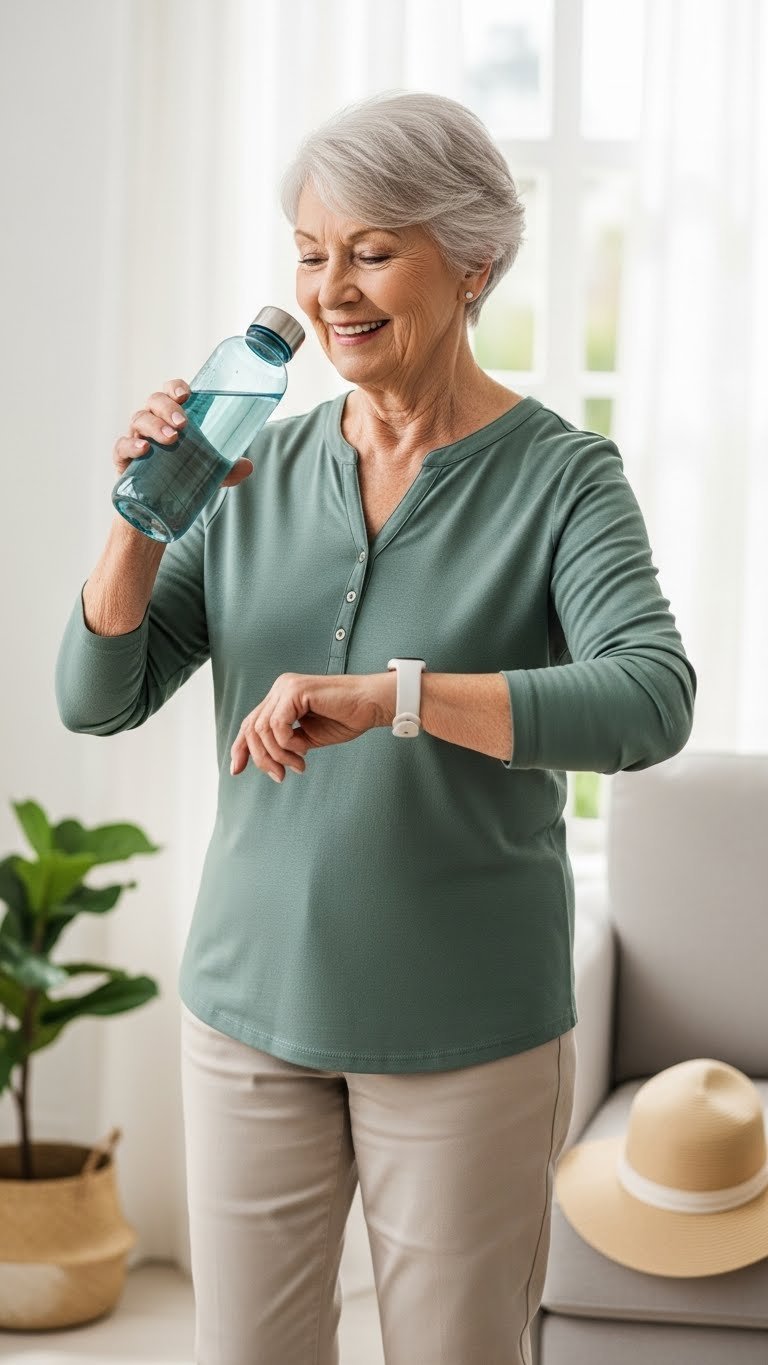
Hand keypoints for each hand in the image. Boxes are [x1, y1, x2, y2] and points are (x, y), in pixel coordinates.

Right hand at [113, 378, 253, 486]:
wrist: (157, 506)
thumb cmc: (182, 476)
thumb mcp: (208, 472)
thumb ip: (227, 469)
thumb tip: (247, 466)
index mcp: (172, 417)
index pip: (171, 391)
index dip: (176, 388)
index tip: (186, 395)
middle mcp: (152, 421)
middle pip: (154, 401)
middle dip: (168, 408)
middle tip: (183, 425)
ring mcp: (136, 437)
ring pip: (139, 419)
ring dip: (155, 425)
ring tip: (171, 439)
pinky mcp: (123, 458)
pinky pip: (122, 446)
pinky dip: (131, 445)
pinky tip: (144, 449)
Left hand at [230, 672, 395, 781]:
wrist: (371, 705)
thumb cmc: (346, 718)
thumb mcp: (307, 737)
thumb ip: (285, 744)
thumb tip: (266, 761)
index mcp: (281, 697)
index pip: (250, 723)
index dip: (240, 748)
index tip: (236, 770)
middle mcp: (280, 688)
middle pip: (251, 728)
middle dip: (261, 758)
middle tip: (280, 776)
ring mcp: (286, 687)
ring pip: (262, 730)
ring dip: (278, 755)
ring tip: (298, 765)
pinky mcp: (295, 691)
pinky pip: (277, 726)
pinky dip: (287, 744)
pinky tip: (304, 750)